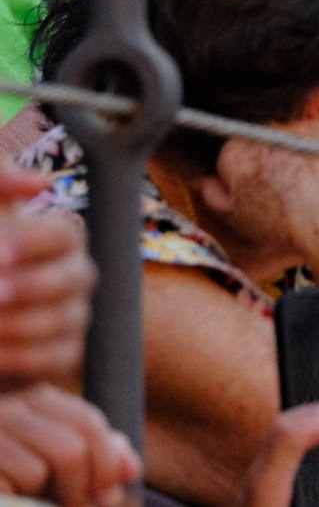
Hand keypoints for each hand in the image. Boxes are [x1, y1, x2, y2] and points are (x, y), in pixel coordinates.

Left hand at [0, 169, 94, 385]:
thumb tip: (38, 184)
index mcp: (56, 238)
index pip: (64, 234)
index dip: (33, 245)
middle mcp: (73, 274)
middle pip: (77, 276)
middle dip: (33, 287)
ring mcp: (73, 315)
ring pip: (65, 319)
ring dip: (17, 325)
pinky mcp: (63, 354)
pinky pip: (56, 358)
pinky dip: (19, 357)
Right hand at [0, 382, 139, 505]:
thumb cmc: (12, 484)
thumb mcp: (55, 466)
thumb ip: (95, 456)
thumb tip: (131, 469)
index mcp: (33, 399)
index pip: (87, 421)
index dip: (109, 459)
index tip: (111, 495)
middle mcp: (9, 405)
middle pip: (78, 440)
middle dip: (91, 484)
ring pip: (56, 460)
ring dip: (61, 497)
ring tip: (50, 505)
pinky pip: (25, 477)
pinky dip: (29, 500)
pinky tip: (14, 500)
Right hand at [199, 119, 318, 263]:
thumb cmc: (284, 226)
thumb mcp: (239, 218)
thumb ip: (214, 195)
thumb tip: (203, 180)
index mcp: (234, 151)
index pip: (232, 154)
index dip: (245, 176)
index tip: (259, 193)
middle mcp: (262, 130)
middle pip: (262, 142)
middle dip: (271, 159)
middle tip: (289, 188)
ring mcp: (297, 126)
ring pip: (293, 138)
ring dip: (298, 154)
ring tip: (311, 186)